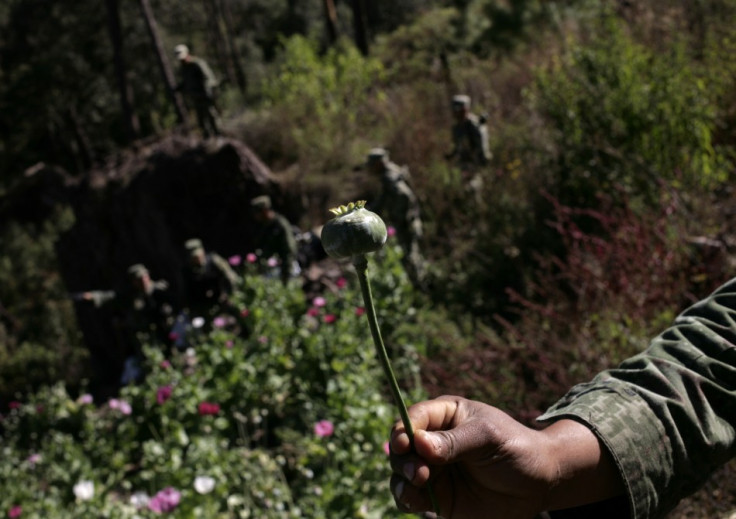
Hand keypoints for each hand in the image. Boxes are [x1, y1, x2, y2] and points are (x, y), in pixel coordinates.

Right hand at [389, 396, 623, 517]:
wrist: (539, 482)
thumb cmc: (515, 448)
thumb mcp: (488, 437)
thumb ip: (454, 441)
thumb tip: (419, 443)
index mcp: (445, 416)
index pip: (414, 418)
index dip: (403, 429)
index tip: (404, 443)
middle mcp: (433, 441)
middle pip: (400, 445)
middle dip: (402, 457)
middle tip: (419, 471)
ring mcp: (433, 469)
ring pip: (400, 471)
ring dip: (402, 477)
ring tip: (419, 482)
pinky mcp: (437, 496)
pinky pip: (410, 496)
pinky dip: (406, 497)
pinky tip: (415, 498)